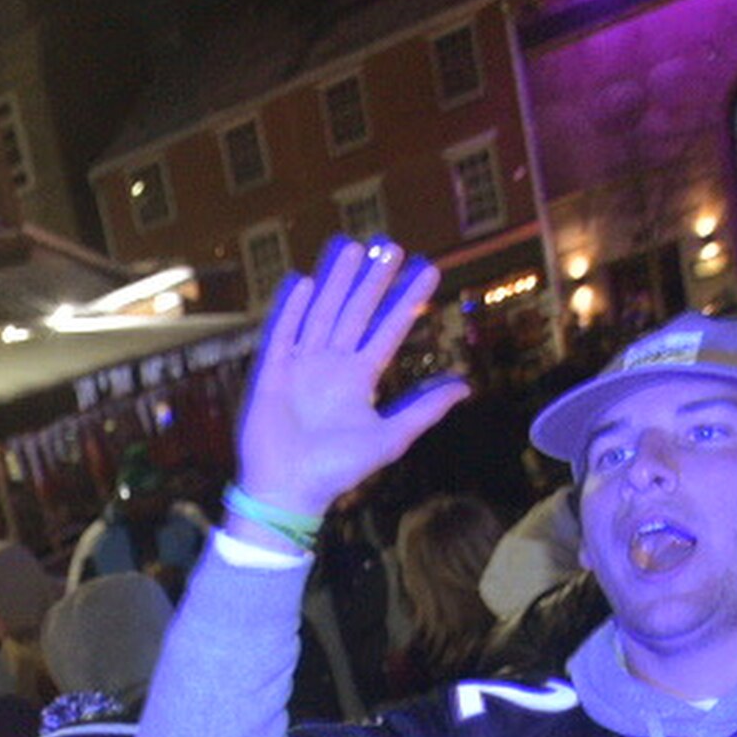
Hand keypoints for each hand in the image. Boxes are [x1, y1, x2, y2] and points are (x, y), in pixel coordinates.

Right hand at [228, 239, 469, 517]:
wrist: (288, 491)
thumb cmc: (337, 470)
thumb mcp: (390, 438)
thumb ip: (424, 409)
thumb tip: (465, 388)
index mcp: (359, 378)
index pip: (389, 329)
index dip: (408, 301)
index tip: (429, 270)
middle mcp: (331, 365)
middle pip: (355, 312)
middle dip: (372, 280)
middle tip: (390, 245)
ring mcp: (300, 365)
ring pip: (321, 313)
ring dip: (336, 282)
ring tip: (352, 247)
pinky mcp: (270, 373)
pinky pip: (282, 334)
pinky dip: (291, 309)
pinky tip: (302, 282)